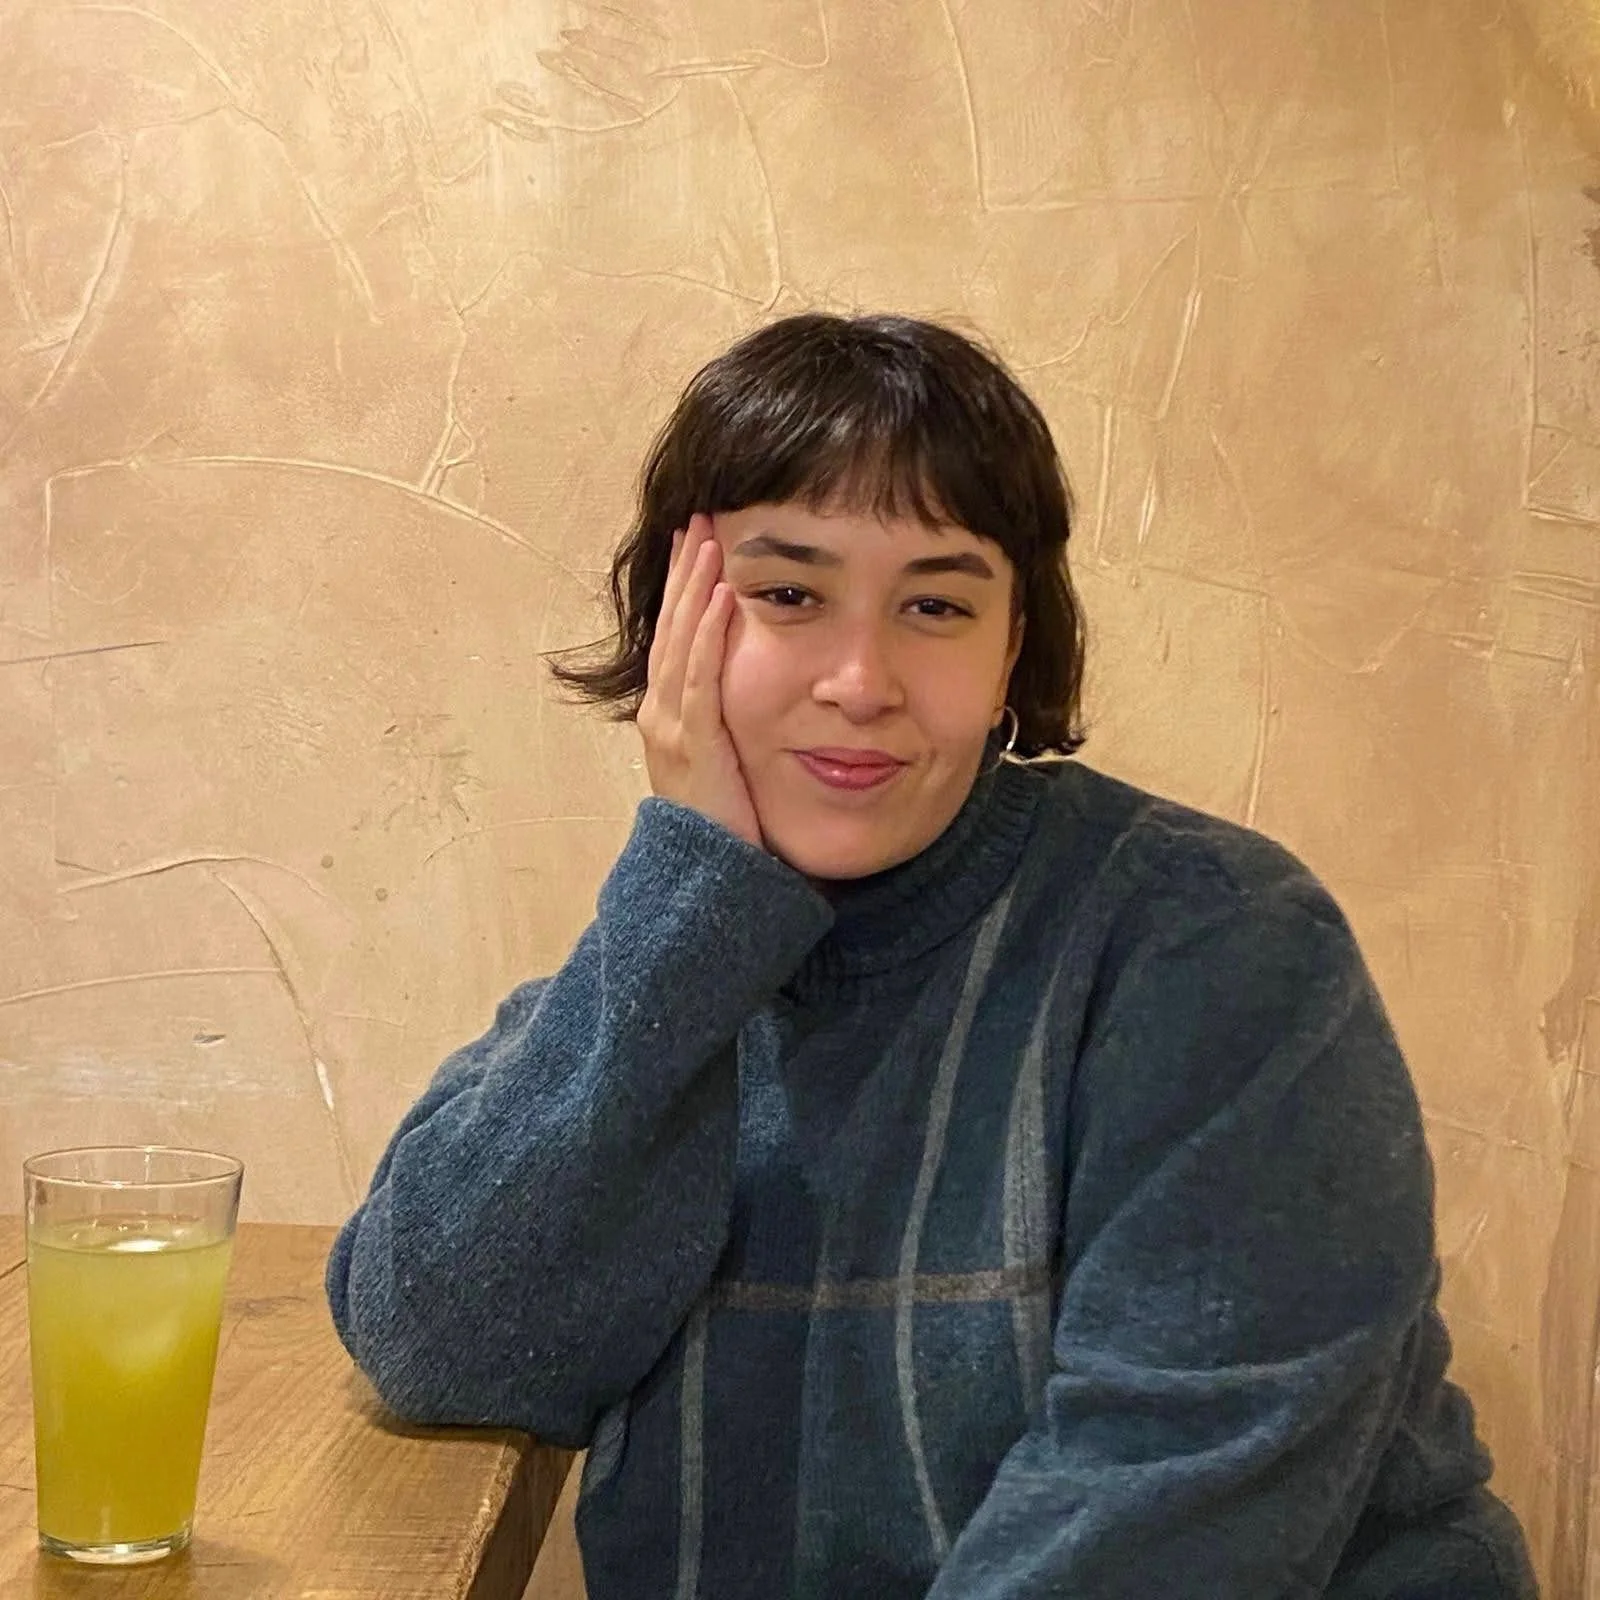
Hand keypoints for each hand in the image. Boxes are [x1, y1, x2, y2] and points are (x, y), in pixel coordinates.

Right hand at [637, 513, 762, 848]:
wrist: (708, 882)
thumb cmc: (726, 825)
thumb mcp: (728, 762)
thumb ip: (735, 725)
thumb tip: (771, 695)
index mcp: (669, 714)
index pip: (676, 633)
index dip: (685, 585)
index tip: (699, 539)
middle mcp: (661, 713)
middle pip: (671, 624)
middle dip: (685, 569)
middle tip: (699, 516)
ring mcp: (671, 727)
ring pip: (681, 641)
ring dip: (695, 587)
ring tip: (709, 539)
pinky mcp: (692, 743)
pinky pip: (699, 677)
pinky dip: (708, 633)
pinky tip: (721, 597)